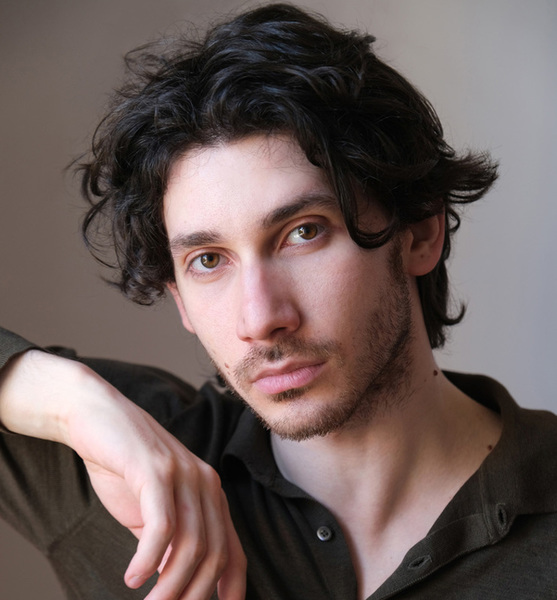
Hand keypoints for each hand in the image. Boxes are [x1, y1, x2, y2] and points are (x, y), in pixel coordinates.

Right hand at [0, 350, 245, 599]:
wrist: (97, 418)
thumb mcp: (152, 510)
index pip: (233, 551)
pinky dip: (148, 559)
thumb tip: (172, 582)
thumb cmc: (124, 467)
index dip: (231, 590)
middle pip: (214, 555)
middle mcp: (205, 484)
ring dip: (170, 587)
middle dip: (194, 595)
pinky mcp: (155, 470)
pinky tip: (132, 578)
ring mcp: (183, 474)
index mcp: (210, 495)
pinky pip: (162, 525)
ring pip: (190, 545)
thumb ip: (167, 542)